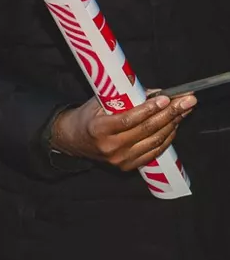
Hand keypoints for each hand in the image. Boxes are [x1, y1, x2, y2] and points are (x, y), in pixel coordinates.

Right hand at [52, 94, 194, 169]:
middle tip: (188, 101)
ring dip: (173, 124)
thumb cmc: (88, 117)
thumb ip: (126, 97)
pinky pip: (154, 152)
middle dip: (171, 113)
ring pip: (154, 140)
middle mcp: (109, 147)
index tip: (166, 98)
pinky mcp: (127, 166)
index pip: (129, 119)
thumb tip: (157, 93)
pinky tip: (174, 125)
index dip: (150, 109)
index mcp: (99, 129)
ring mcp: (119, 159)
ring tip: (185, 110)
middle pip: (147, 130)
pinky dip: (167, 138)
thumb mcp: (100, 102)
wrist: (73, 140)